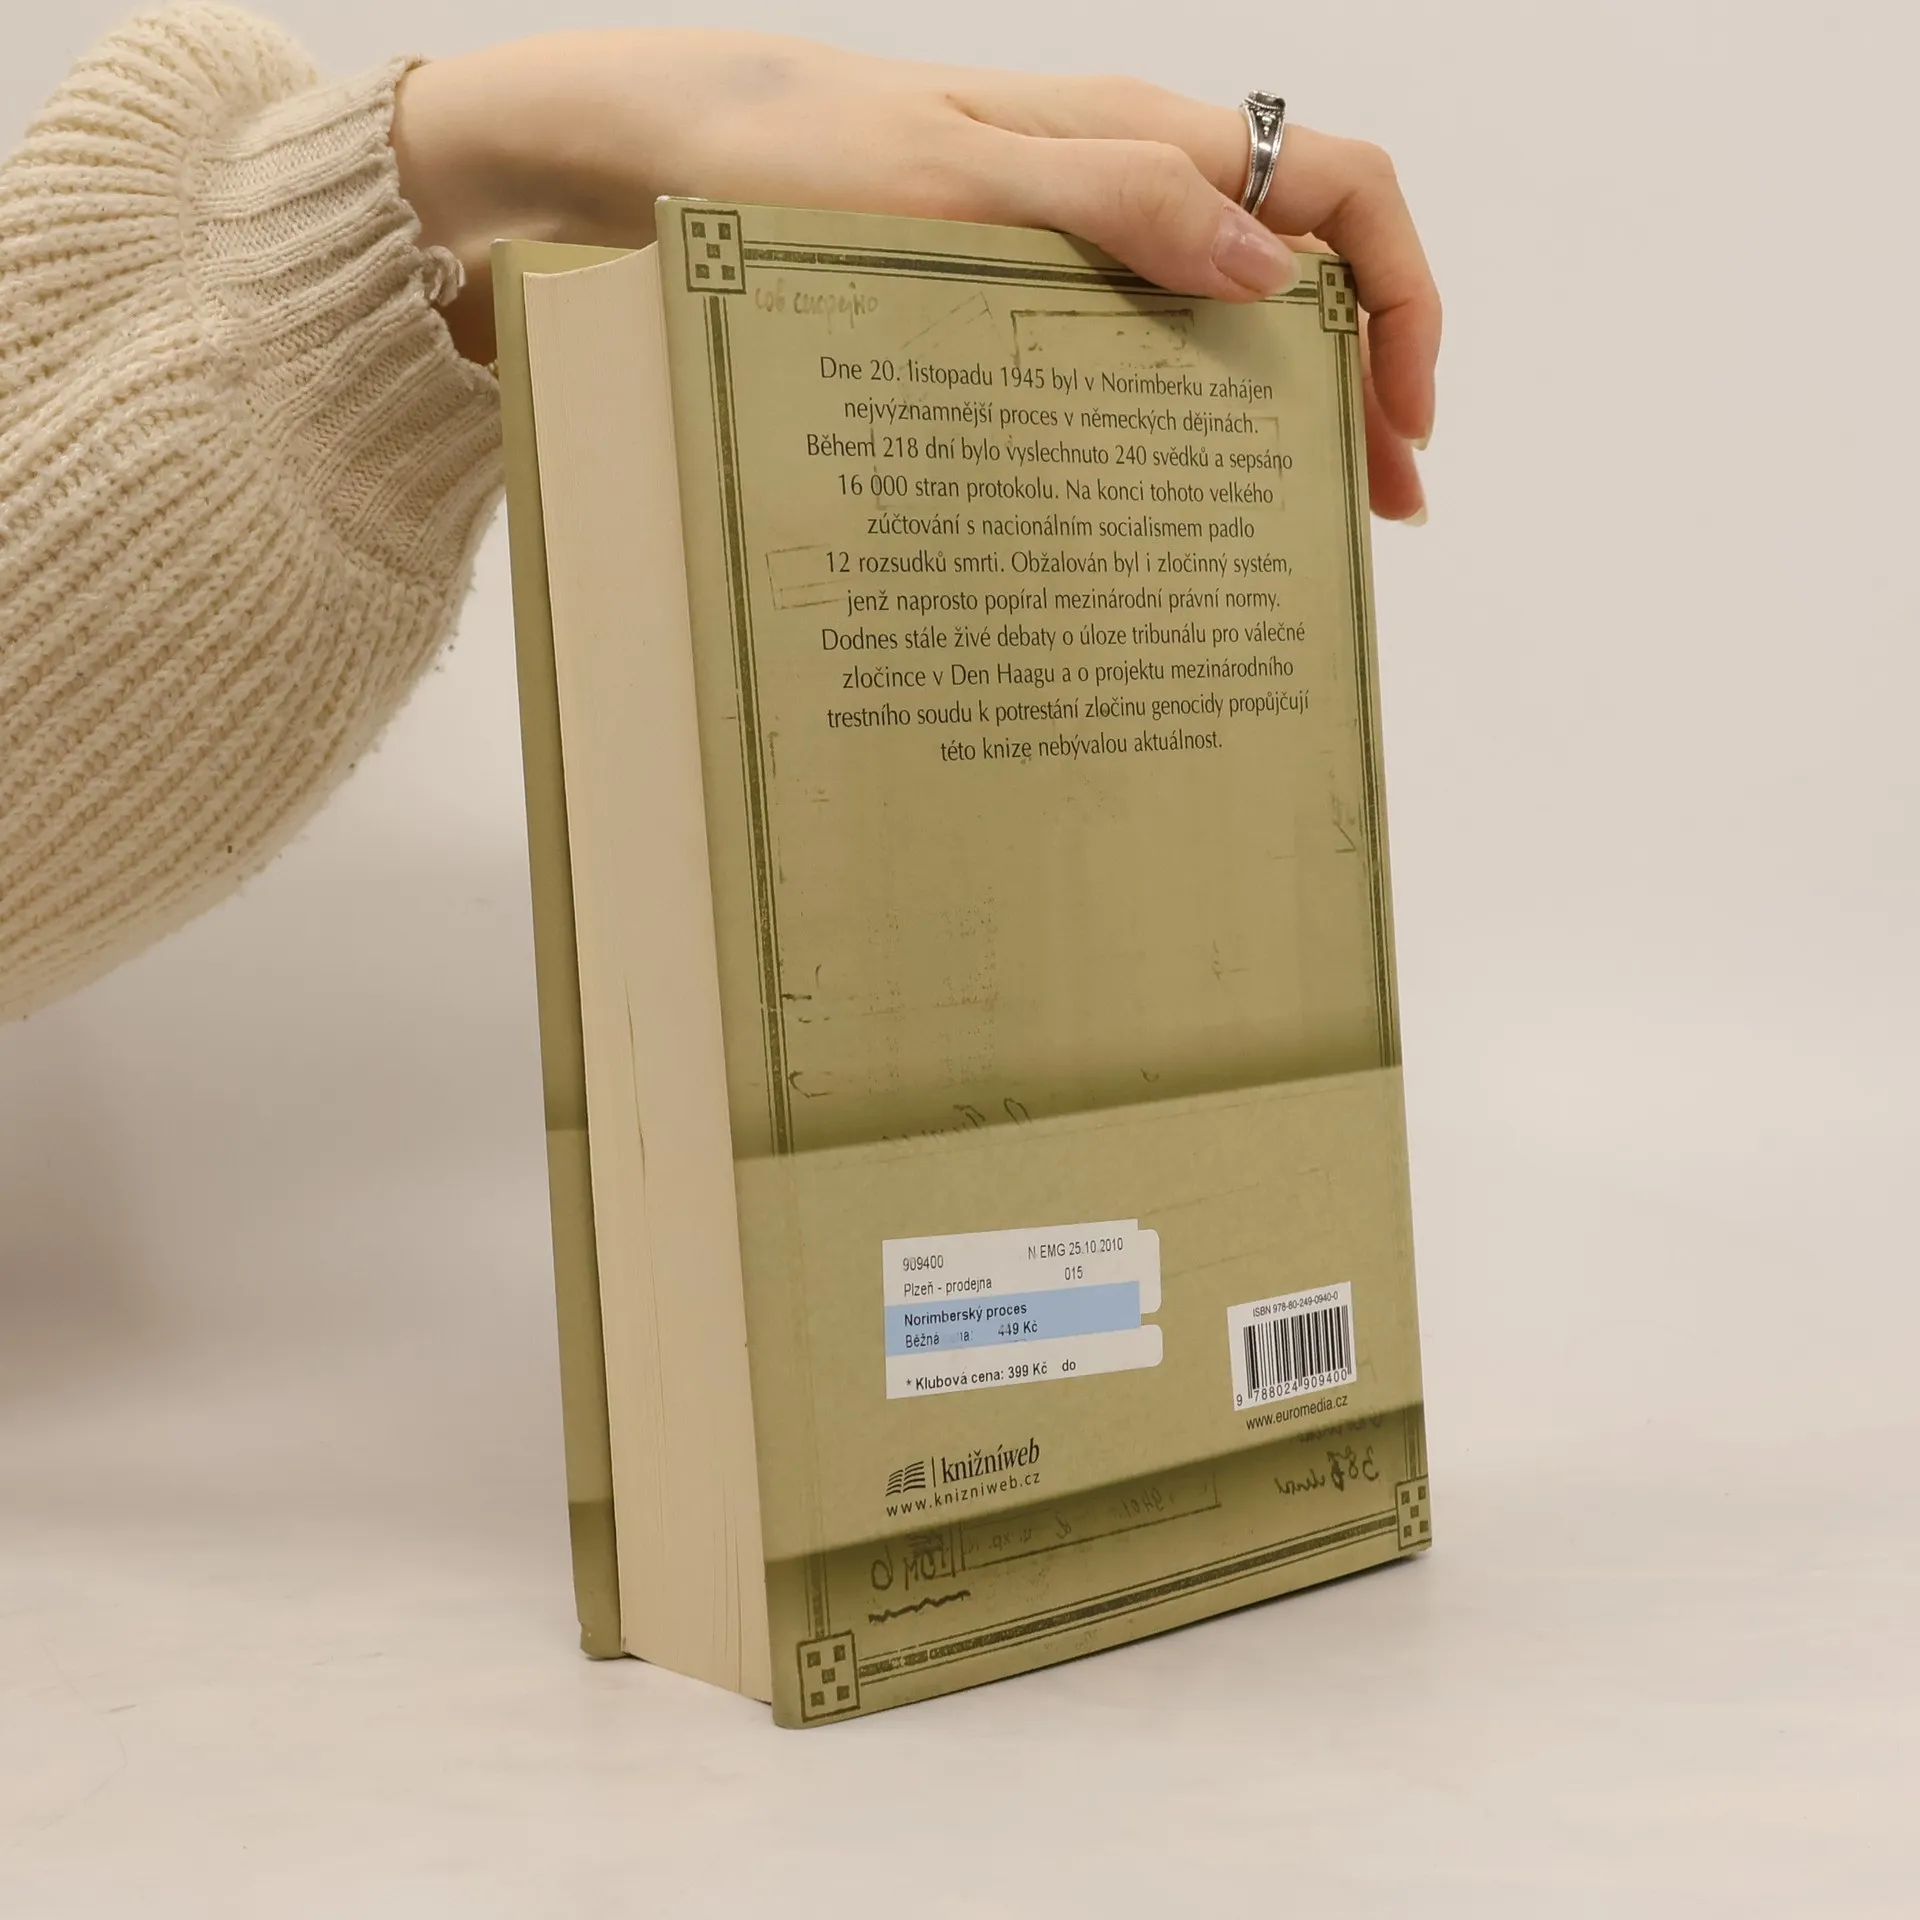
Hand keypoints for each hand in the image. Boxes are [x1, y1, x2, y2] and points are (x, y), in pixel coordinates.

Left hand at [392, 33, 1437, 518]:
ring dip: (1278, 408)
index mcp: (1133, 133)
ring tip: (1292, 518)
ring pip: (1221, 316)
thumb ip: (1113, 205)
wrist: (636, 161)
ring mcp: (1061, 243)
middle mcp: (1116, 182)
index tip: (1401, 427)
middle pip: (1300, 264)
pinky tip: (1168, 487)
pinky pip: (1127, 350)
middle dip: (1362, 375)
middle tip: (1372, 509)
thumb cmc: (775, 157)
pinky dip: (1179, 414)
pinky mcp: (1003, 294)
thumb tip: (1269, 269)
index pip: (1337, 184)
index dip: (1403, 298)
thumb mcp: (949, 184)